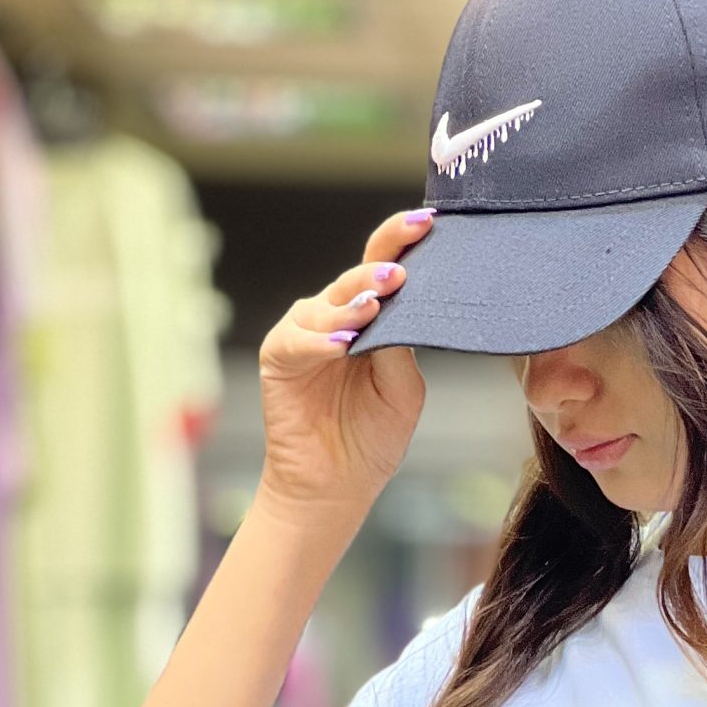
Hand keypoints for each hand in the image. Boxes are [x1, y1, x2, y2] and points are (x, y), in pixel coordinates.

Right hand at [255, 207, 433, 519]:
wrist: (338, 484)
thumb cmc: (373, 436)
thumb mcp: (403, 388)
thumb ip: (402, 346)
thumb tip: (401, 303)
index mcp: (371, 318)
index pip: (385, 268)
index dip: (402, 242)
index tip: (428, 222)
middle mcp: (336, 316)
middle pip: (356, 278)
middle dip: (378, 269)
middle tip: (400, 271)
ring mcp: (305, 333)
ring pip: (326, 305)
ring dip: (350, 305)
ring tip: (373, 307)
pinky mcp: (279, 356)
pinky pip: (297, 341)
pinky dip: (318, 341)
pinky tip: (340, 344)